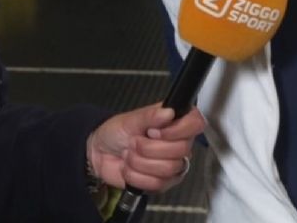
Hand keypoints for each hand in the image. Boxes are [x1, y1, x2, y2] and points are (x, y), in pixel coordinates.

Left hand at [86, 104, 205, 191]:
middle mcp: (178, 143)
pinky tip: (130, 168)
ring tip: (129, 154)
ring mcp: (173, 165)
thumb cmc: (117, 132)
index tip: (154, 131)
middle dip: (148, 147)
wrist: (100, 152)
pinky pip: (157, 184)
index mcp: (175, 122)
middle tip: (133, 142)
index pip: (196, 124)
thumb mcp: (130, 119)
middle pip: (181, 150)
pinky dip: (136, 176)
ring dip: (140, 162)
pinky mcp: (162, 183)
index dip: (177, 130)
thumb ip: (150, 115)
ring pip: (168, 169)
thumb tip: (168, 112)